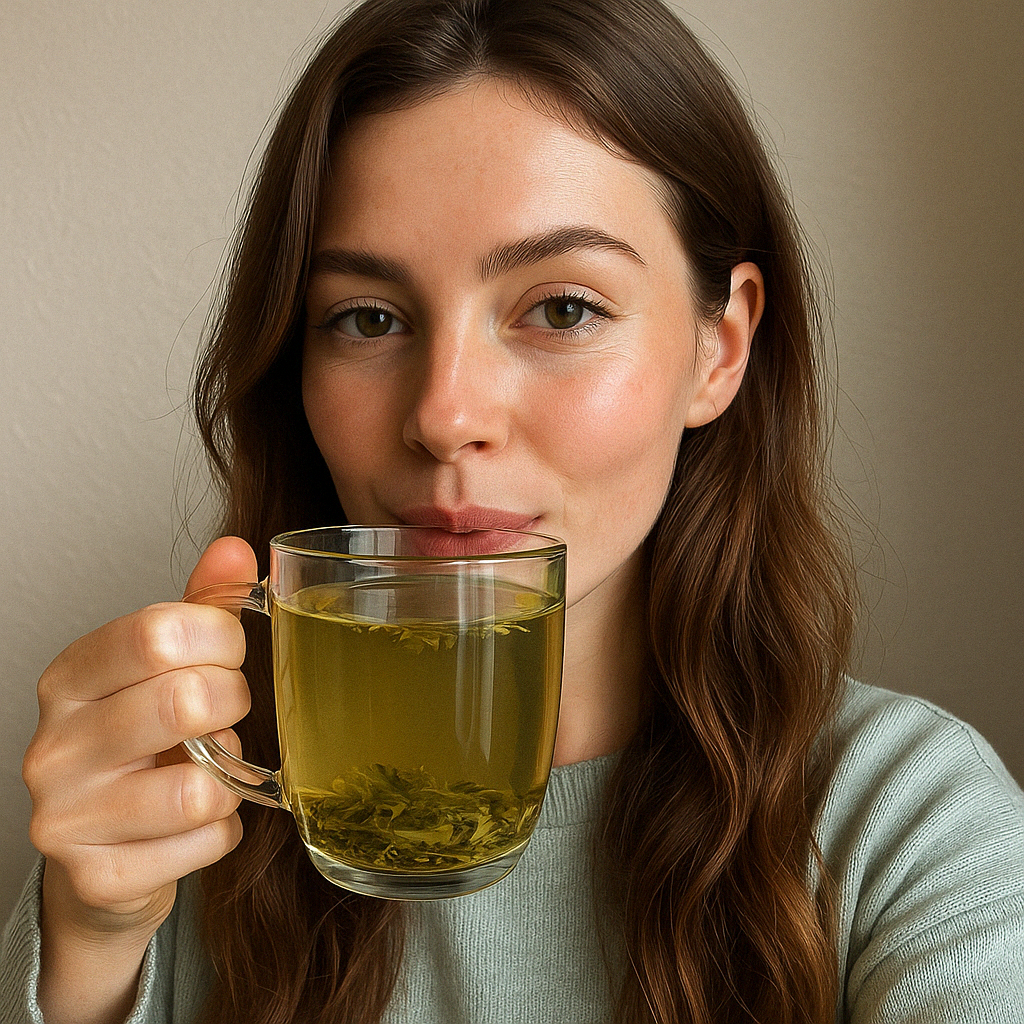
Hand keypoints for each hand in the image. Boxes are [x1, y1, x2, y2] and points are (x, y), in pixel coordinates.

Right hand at [22, 537, 256, 1022]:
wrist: (102, 856)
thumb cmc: (140, 748)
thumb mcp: (162, 670)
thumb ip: (198, 607)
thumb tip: (235, 549)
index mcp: (69, 678)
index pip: (156, 632)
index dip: (219, 637)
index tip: (231, 650)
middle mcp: (54, 746)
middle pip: (182, 702)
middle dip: (232, 703)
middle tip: (230, 710)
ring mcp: (66, 818)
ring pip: (197, 787)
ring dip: (228, 775)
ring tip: (212, 768)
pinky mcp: (98, 877)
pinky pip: (204, 841)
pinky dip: (225, 829)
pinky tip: (201, 820)